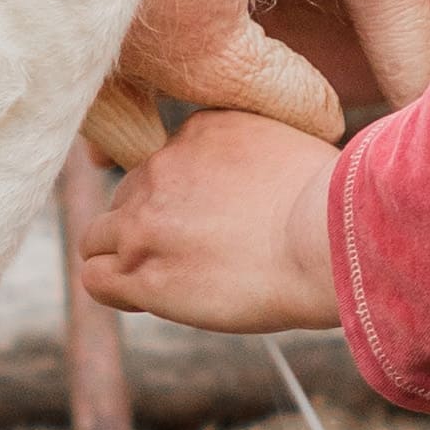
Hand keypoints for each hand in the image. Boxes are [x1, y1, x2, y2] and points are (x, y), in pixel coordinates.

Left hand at [78, 110, 339, 332]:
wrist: (326, 241)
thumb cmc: (334, 210)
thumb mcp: (295, 148)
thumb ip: (259, 155)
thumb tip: (256, 185)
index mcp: (199, 130)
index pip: (162, 163)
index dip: (177, 198)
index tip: (204, 223)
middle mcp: (162, 166)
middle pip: (126, 198)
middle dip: (149, 227)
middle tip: (192, 258)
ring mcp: (145, 219)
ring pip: (98, 236)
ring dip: (123, 258)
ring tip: (166, 281)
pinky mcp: (141, 270)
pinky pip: (95, 278)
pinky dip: (113, 289)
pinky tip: (145, 299)